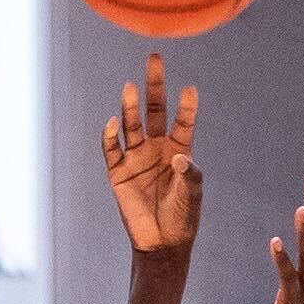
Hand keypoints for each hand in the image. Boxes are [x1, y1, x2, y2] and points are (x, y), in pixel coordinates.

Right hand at [102, 52, 201, 255]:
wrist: (161, 244)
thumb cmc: (183, 218)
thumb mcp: (192, 195)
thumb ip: (189, 173)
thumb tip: (177, 155)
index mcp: (179, 149)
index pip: (183, 121)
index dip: (186, 106)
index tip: (190, 89)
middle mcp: (156, 148)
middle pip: (154, 110)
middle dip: (154, 85)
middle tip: (154, 59)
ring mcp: (136, 158)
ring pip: (131, 125)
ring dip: (129, 107)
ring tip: (130, 88)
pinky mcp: (118, 172)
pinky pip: (111, 149)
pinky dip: (110, 136)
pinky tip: (113, 122)